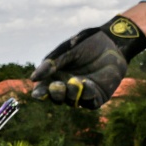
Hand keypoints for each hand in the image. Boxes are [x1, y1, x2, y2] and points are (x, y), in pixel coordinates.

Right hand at [31, 15, 145, 108]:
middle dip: (56, 95)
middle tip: (58, 85)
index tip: (38, 93)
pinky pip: (89, 103)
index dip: (40, 94)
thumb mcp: (67, 51)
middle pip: (56, 99)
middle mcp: (66, 88)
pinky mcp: (97, 97)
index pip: (43, 90)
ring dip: (71, 94)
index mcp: (55, 77)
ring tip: (75, 81)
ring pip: (72, 102)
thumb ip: (51, 64)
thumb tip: (33, 79)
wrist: (113, 42)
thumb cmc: (86, 44)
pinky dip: (86, 95)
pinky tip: (87, 83)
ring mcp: (81, 93)